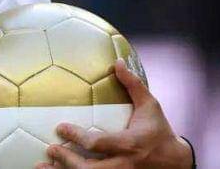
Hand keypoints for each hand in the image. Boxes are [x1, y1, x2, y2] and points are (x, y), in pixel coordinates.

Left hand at [34, 59, 192, 168]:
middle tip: (50, 148)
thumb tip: (118, 62)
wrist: (176, 163)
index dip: (77, 138)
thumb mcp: (150, 106)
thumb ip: (133, 85)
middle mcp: (123, 165)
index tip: (60, 128)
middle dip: (67, 161)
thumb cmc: (159, 131)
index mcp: (130, 144)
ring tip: (43, 166)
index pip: (99, 144)